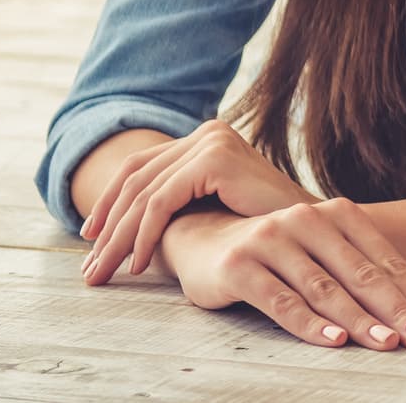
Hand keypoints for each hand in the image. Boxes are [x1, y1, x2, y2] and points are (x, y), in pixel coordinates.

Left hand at [81, 120, 313, 282]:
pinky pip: (162, 201)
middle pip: (135, 180)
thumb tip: (126, 227)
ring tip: (104, 273)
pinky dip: (144, 236)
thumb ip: (182, 201)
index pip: (139, 167)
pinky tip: (139, 265)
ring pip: (144, 194)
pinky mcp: (215, 159)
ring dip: (118, 238)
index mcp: (205, 138)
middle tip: (91, 269)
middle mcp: (207, 131)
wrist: (314, 228)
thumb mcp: (215, 207)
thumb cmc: (266, 226)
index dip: (108, 203)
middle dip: (107, 228)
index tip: (91, 241)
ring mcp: (211, 141)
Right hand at [157, 201, 405, 350]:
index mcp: (335, 213)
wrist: (202, 237)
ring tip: (387, 344)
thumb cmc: (276, 251)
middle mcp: (305, 219)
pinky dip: (309, 323)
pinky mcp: (239, 265)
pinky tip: (333, 341)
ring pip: (324, 288)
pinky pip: (281, 300)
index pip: (384, 260)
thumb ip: (357, 269)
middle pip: (360, 273)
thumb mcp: (320, 250)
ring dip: (358, 320)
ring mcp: (270, 240)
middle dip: (395, 310)